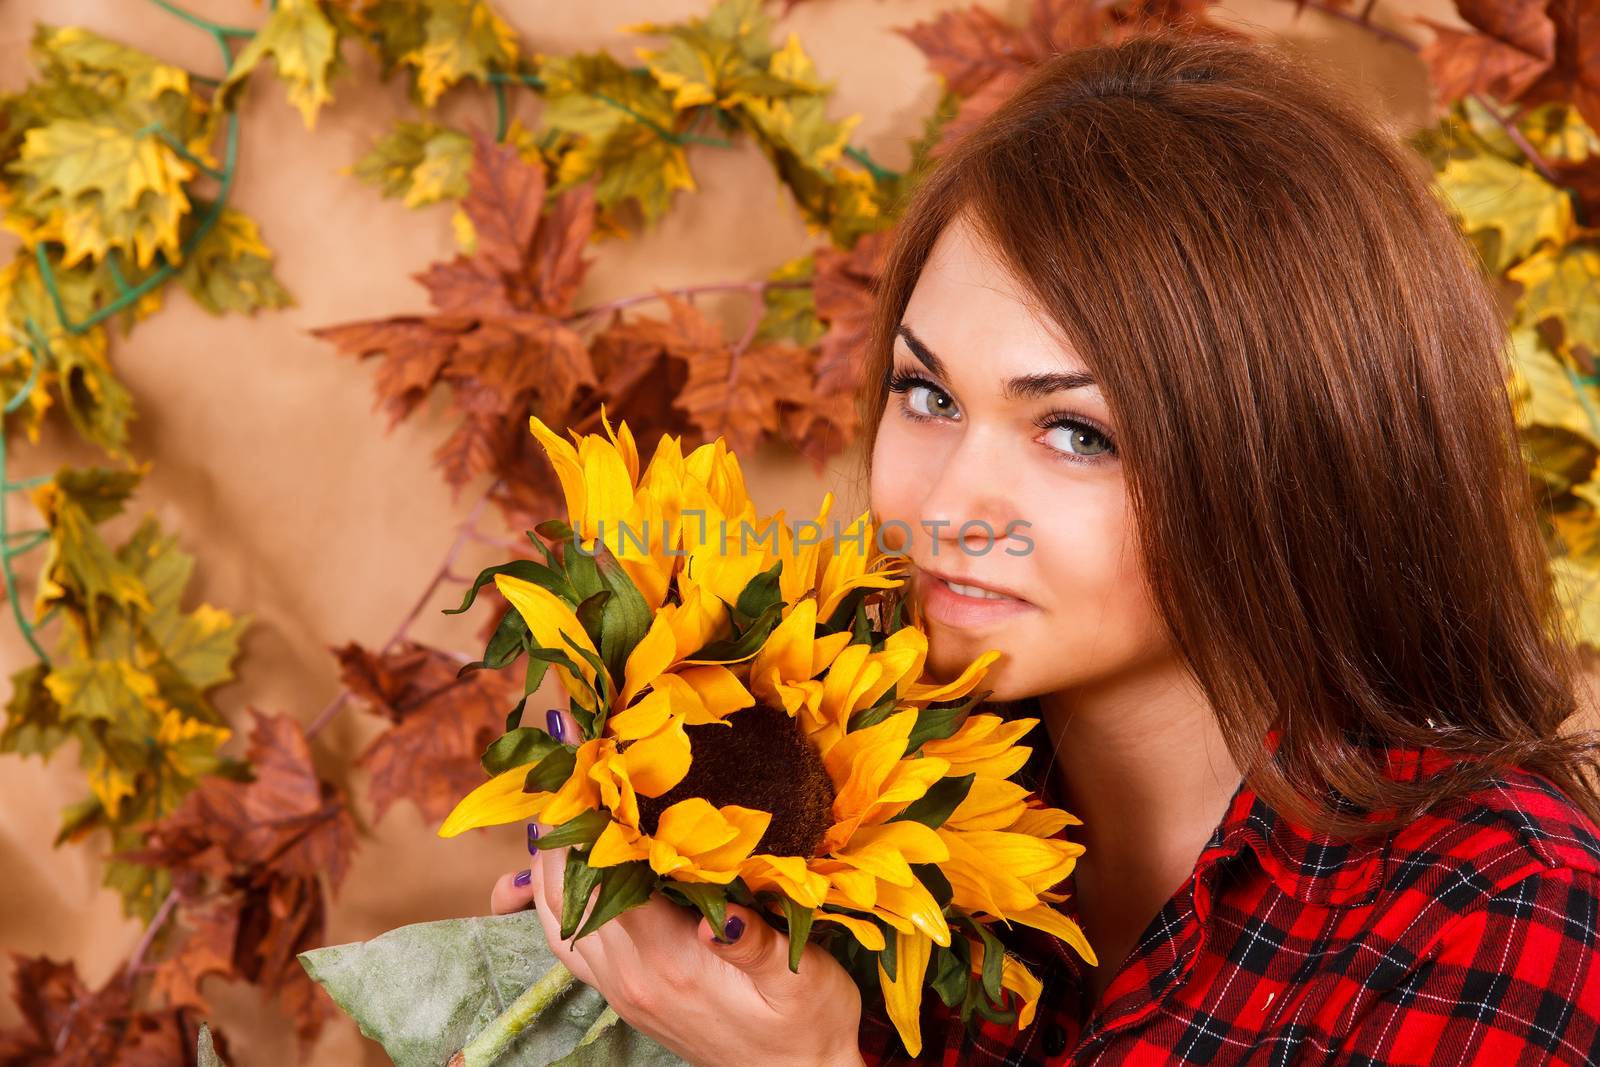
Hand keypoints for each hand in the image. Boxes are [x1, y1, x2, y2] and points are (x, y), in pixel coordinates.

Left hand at [490, 707, 866, 1066]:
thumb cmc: (809, 1024)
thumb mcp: (800, 980)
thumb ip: (754, 946)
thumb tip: (722, 914)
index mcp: (666, 961)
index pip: (603, 873)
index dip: (586, 808)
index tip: (578, 748)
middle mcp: (629, 976)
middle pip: (565, 888)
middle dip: (558, 818)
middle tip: (562, 753)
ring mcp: (620, 988)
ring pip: (554, 915)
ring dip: (547, 855)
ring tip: (553, 796)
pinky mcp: (625, 994)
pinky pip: (564, 942)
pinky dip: (549, 898)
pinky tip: (553, 869)